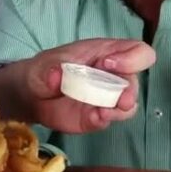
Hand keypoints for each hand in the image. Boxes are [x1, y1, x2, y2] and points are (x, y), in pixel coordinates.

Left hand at [0, 39, 154, 133]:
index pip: (137, 51)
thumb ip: (51, 68)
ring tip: (103, 111)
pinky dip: (104, 119)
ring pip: (128, 105)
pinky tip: (94, 117)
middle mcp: (113, 76)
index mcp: (107, 53)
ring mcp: (107, 99)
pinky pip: (108, 119)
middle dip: (129, 90)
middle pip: (134, 82)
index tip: (108, 64)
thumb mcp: (44, 63)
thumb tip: (56, 76)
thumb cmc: (45, 69)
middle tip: (118, 97)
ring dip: (119, 109)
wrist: (33, 94)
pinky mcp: (97, 117)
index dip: (132, 58)